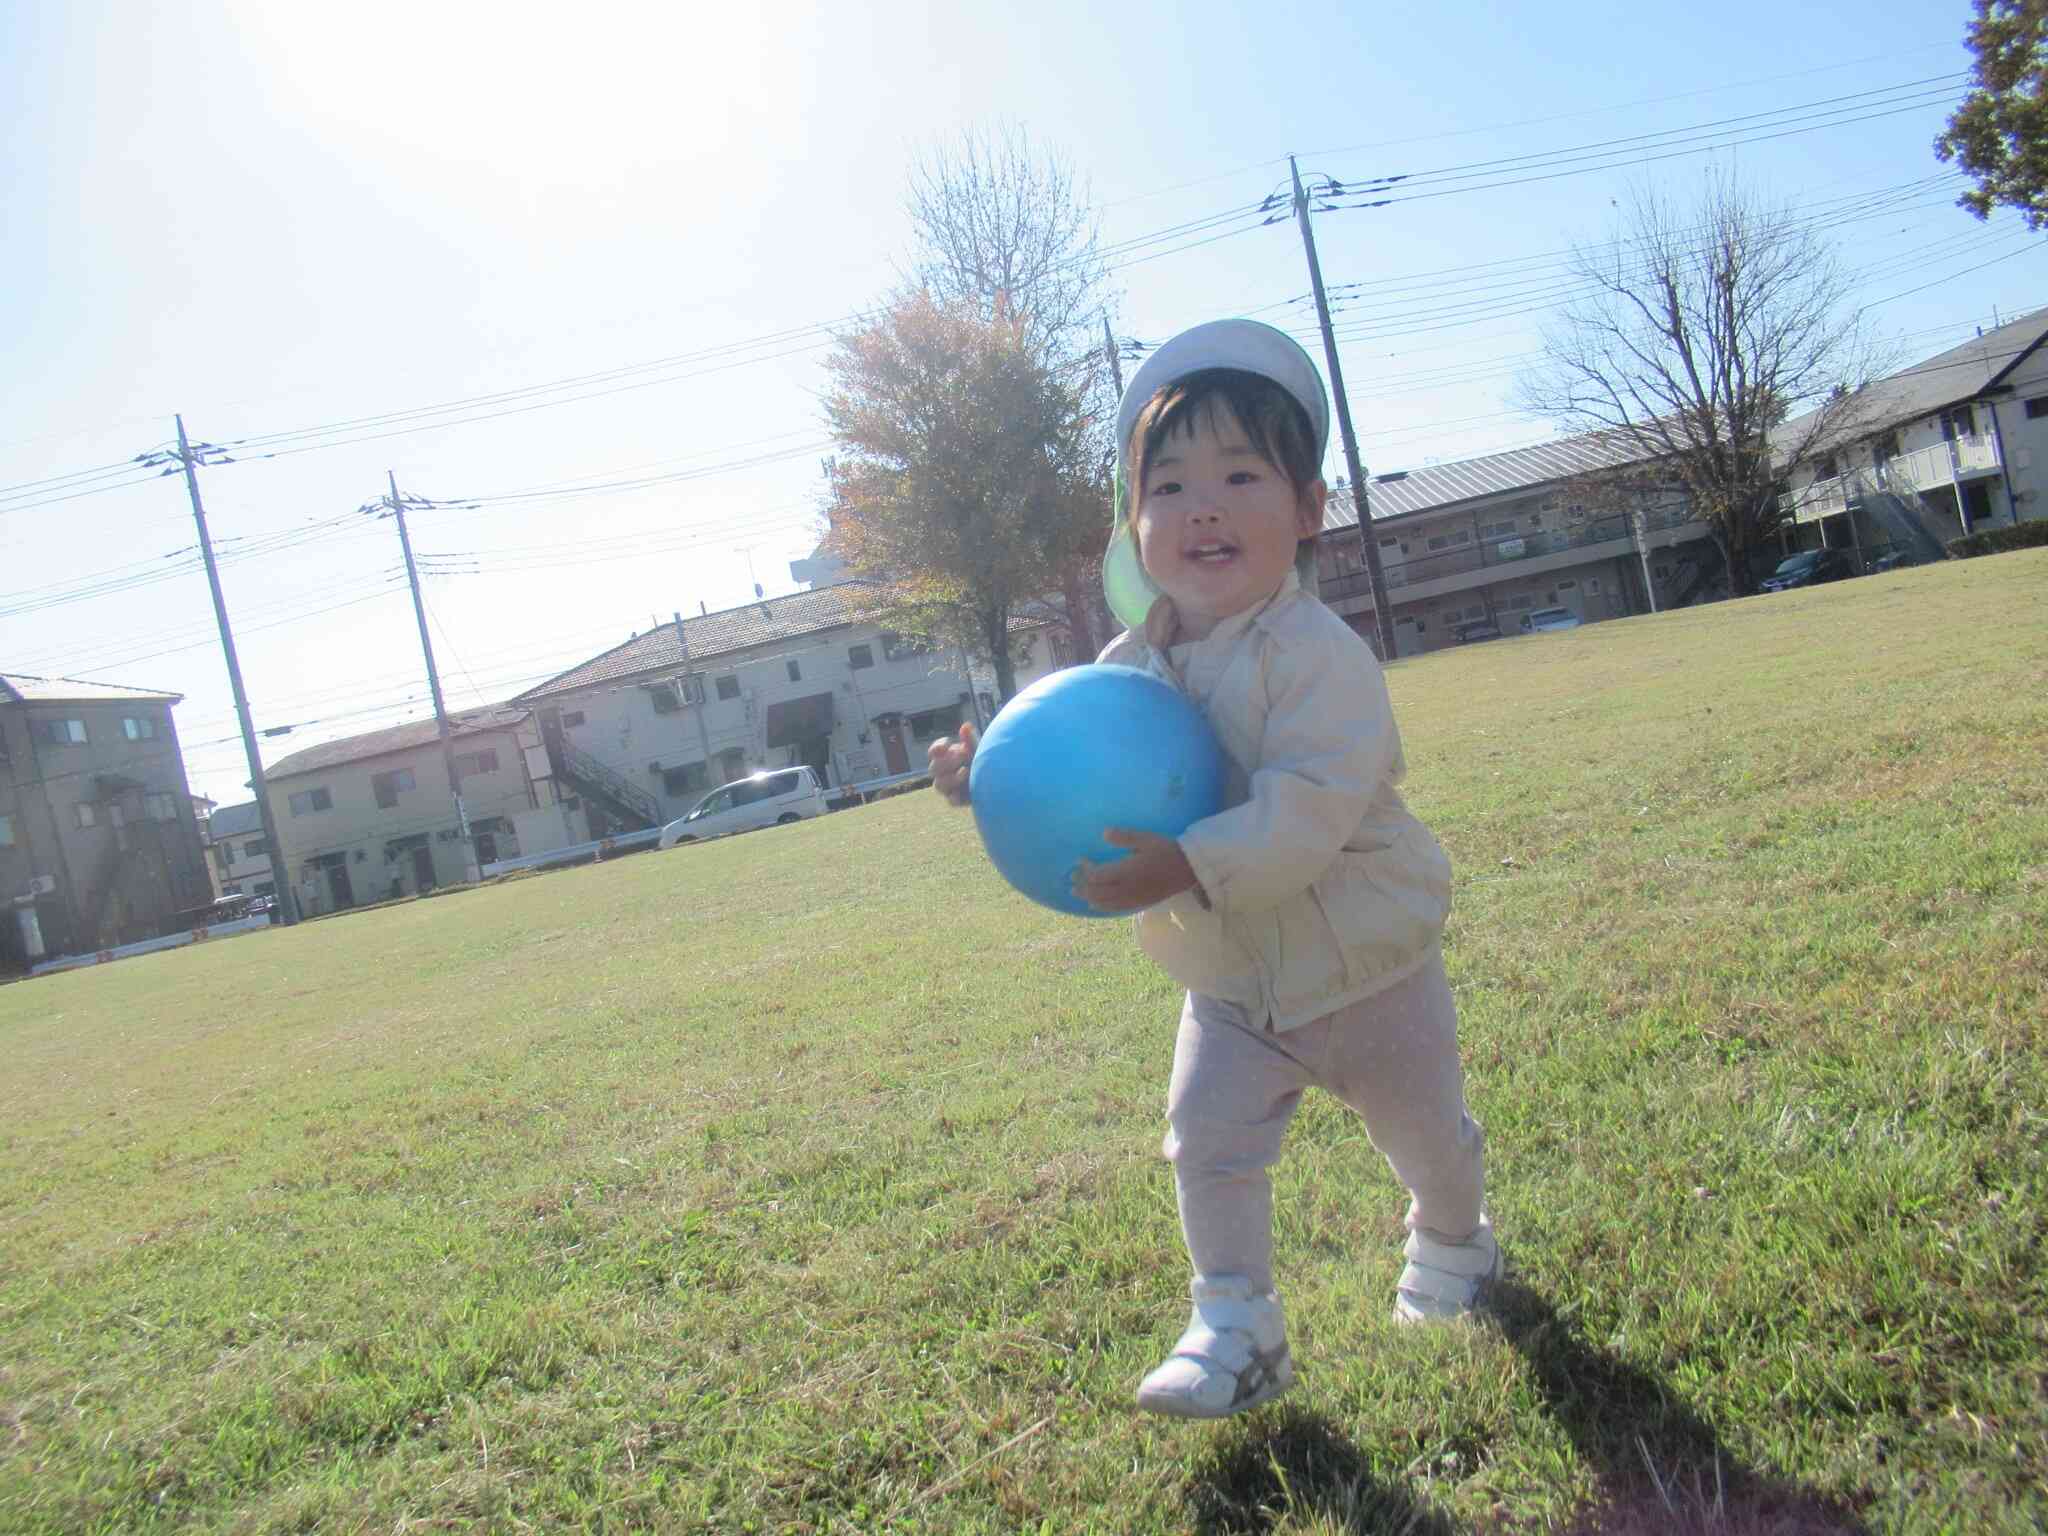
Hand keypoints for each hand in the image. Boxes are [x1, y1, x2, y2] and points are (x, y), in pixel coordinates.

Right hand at [929, 723, 977, 806]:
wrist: (998, 780)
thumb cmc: (982, 760)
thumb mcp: (978, 749)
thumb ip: (970, 740)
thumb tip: (966, 726)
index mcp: (946, 757)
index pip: (934, 752)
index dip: (937, 748)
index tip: (948, 745)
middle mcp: (944, 772)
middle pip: (933, 769)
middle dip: (947, 761)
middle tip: (963, 754)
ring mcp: (950, 787)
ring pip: (939, 785)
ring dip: (950, 778)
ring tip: (966, 771)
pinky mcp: (958, 799)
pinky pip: (951, 801)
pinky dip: (955, 797)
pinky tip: (961, 792)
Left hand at [1074, 828, 1199, 913]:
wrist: (1188, 869)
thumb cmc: (1167, 850)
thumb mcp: (1146, 839)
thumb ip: (1124, 837)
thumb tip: (1104, 833)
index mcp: (1127, 872)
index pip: (1098, 875)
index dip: (1085, 870)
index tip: (1080, 860)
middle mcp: (1127, 888)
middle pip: (1097, 892)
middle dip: (1082, 886)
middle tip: (1071, 879)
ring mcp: (1133, 898)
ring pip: (1104, 903)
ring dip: (1089, 898)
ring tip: (1077, 893)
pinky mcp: (1140, 903)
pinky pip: (1116, 909)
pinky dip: (1102, 907)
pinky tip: (1096, 905)